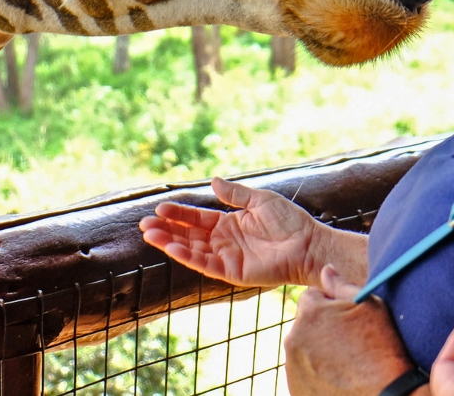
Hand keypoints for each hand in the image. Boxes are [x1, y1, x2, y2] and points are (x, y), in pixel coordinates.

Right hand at [140, 177, 332, 286]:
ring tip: (150, 235)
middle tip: (145, 224)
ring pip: (192, 250)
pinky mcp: (232, 272)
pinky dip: (188, 257)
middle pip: (188, 236)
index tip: (160, 208)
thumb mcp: (259, 200)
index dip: (178, 214)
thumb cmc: (289, 221)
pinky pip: (205, 264)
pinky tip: (172, 248)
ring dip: (170, 243)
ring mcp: (227, 257)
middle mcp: (224, 242)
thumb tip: (213, 181)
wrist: (308, 244)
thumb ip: (234, 194)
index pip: (196, 219)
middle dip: (167, 230)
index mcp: (228, 224)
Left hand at [283, 265, 418, 395]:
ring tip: (347, 362)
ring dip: (317, 351)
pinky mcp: (295, 389)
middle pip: (305, 323)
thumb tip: (326, 269)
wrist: (386, 395)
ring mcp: (293, 366)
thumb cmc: (382, 349)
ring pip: (303, 349)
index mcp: (310, 312)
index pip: (311, 297)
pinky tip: (339, 377)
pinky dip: (316, 373)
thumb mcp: (370, 307)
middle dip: (321, 328)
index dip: (331, 305)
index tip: (348, 320)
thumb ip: (341, 285)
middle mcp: (294, 338)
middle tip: (349, 343)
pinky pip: (303, 373)